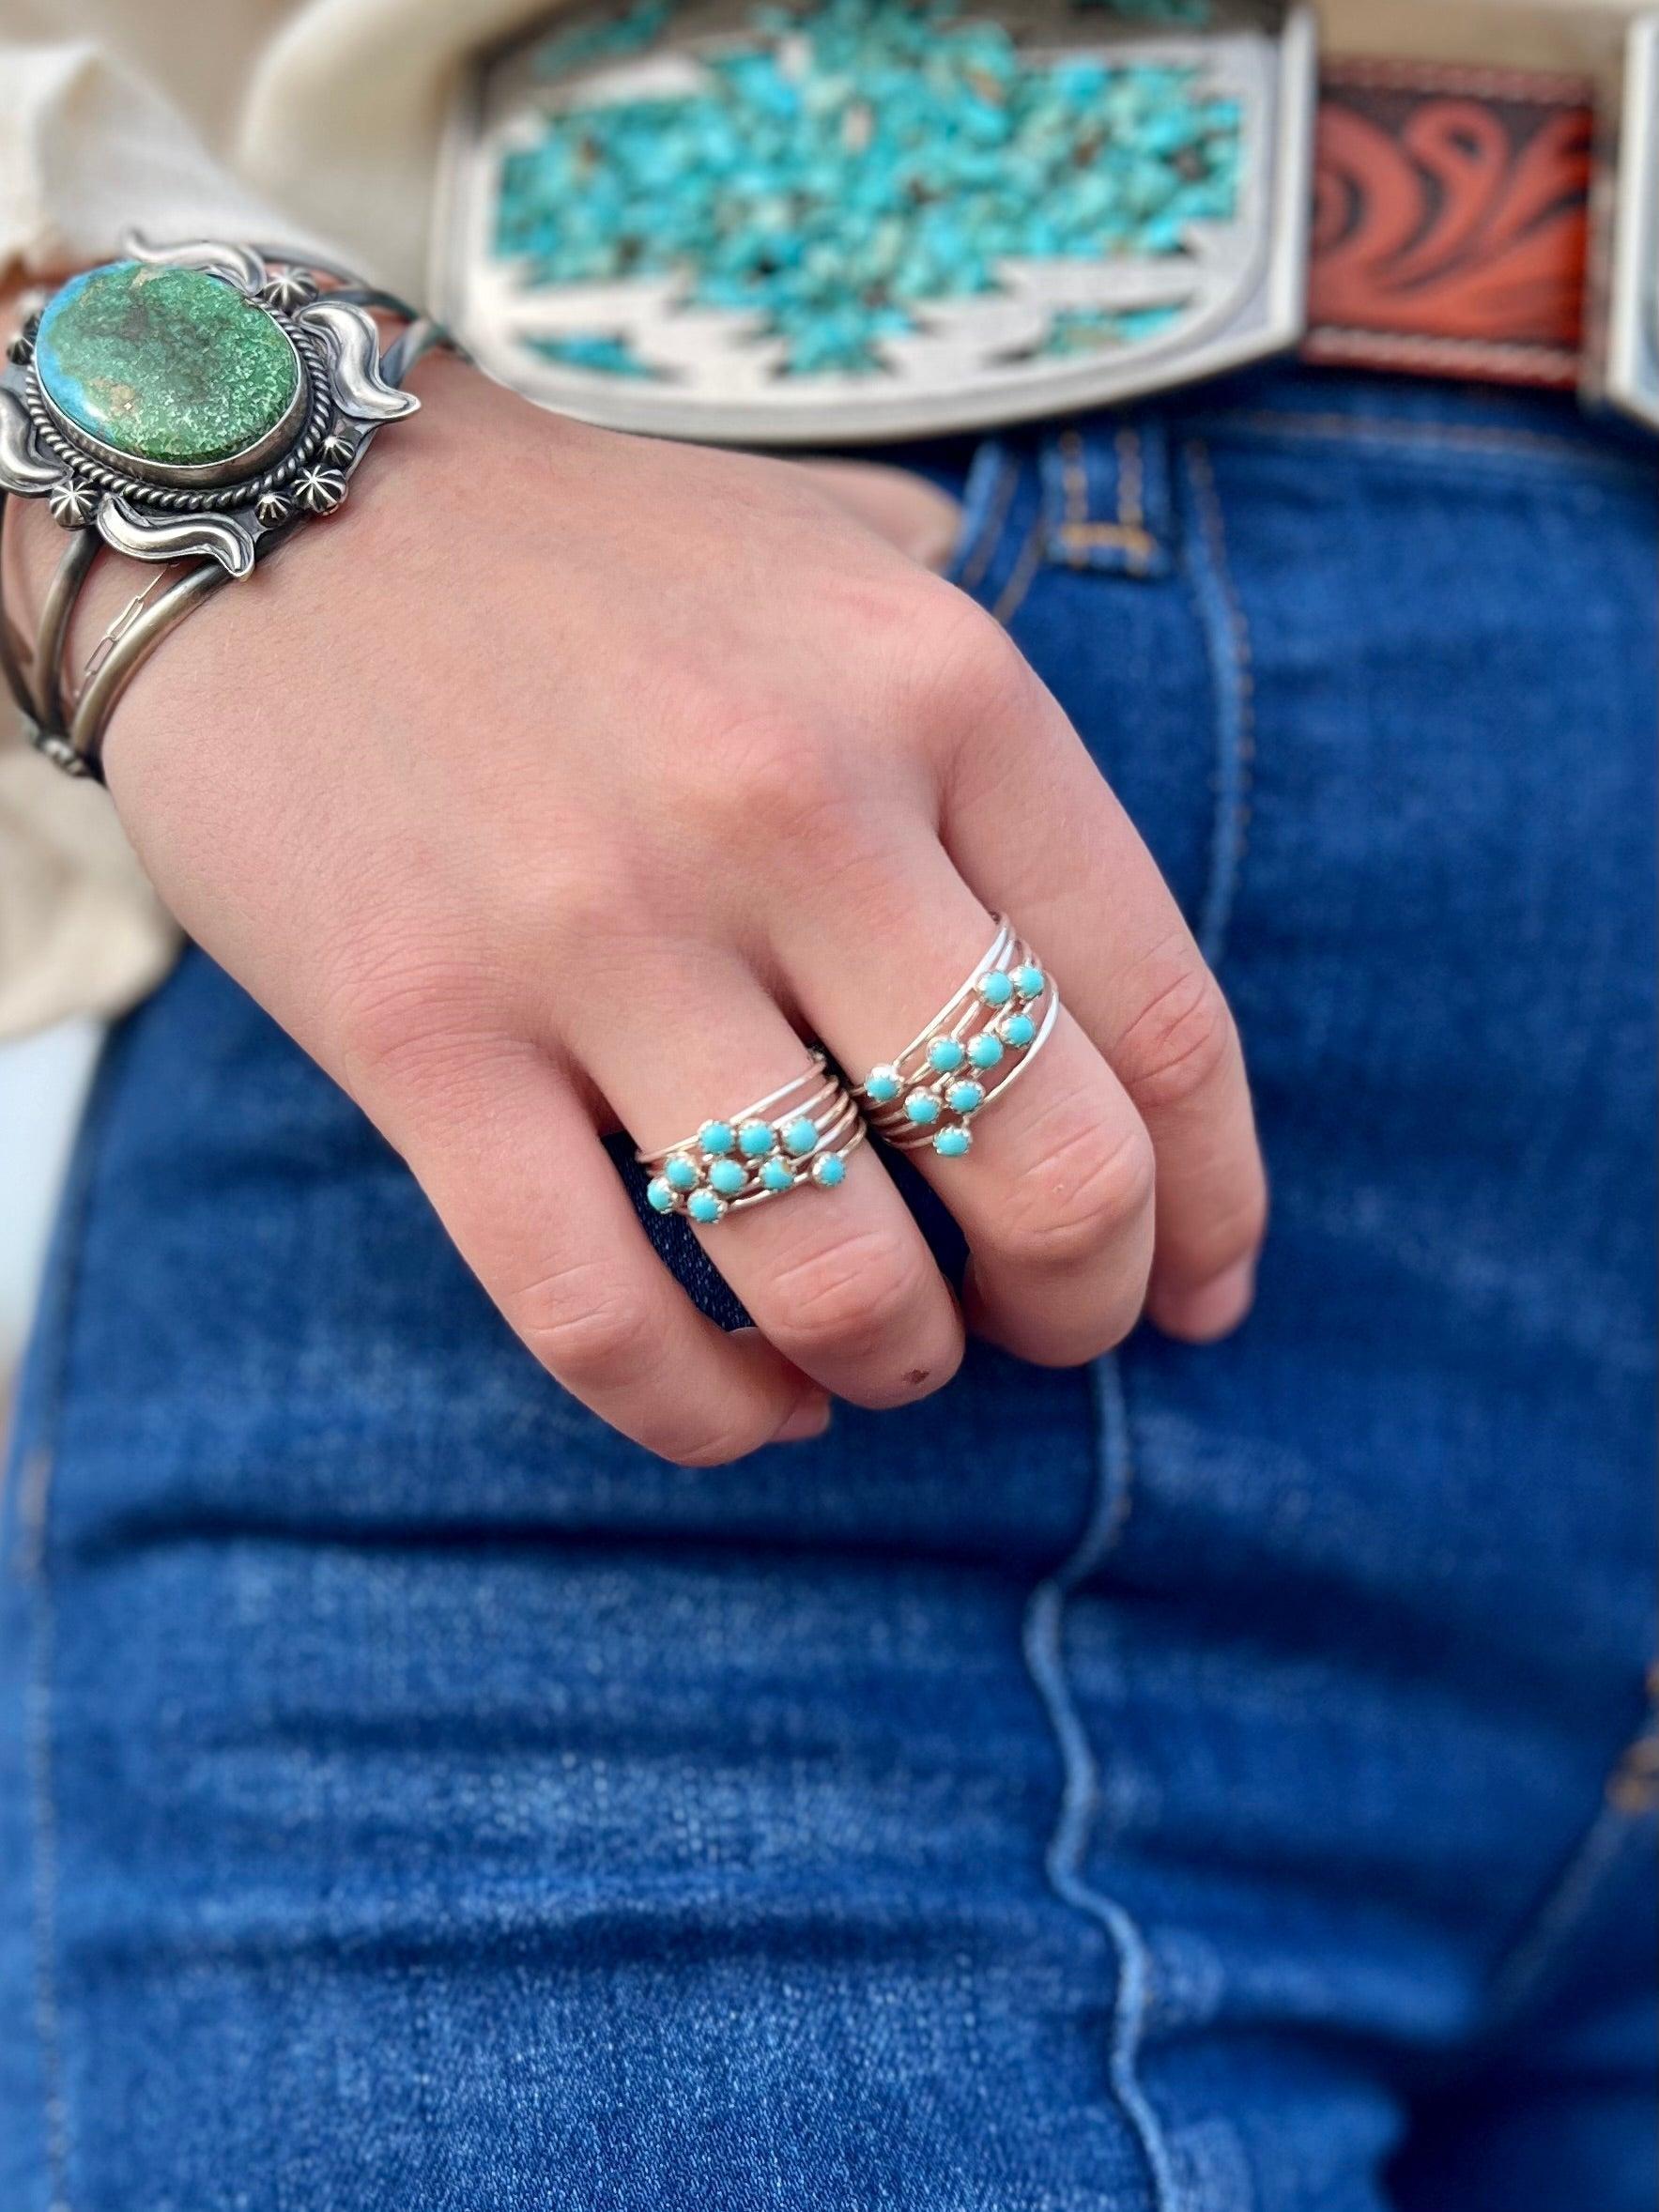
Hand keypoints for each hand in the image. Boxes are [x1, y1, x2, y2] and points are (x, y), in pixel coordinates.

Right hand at [24, 360, 1266, 1460]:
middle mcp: (797, 805)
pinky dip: (702, 1411)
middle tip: (1043, 1329)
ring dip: (893, 1365)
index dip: (1210, 1203)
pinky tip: (740, 1399)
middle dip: (1080, 1306)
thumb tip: (1118, 1020)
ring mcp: (598, 925)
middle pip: (1050, 1173)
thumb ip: (999, 758)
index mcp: (943, 691)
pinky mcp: (419, 1032)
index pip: (1161, 1020)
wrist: (280, 497)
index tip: (1200, 1289)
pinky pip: (598, 1315)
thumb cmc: (604, 573)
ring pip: (838, 1277)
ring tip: (876, 1353)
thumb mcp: (853, 579)